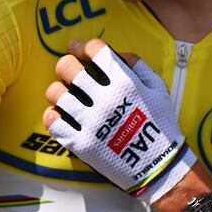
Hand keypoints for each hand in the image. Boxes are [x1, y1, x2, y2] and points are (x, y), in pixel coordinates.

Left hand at [43, 39, 195, 204]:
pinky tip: (62, 116)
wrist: (158, 166)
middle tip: (69, 72)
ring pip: (55, 93)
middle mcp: (105, 99)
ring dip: (58, 91)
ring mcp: (90, 122)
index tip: (76, 48)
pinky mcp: (81, 143)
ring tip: (65, 96)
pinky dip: (53, 116)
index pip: (94, 50)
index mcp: (125, 82)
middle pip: (67, 67)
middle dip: (66, 65)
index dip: (82, 45)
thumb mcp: (158, 88)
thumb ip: (137, 65)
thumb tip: (115, 53)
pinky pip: (52, 122)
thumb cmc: (159, 124)